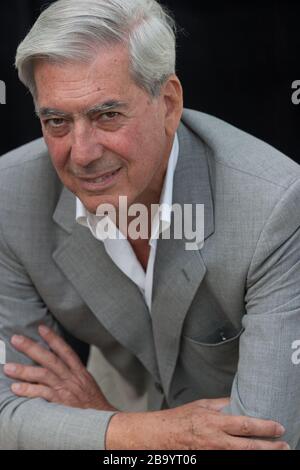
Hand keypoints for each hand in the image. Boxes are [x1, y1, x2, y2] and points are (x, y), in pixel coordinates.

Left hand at [4, 325, 116, 411]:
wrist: (103, 420)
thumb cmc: (94, 404)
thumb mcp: (87, 383)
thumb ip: (73, 374)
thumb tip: (59, 366)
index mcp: (80, 372)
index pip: (65, 350)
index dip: (53, 338)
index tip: (41, 328)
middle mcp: (72, 377)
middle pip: (50, 359)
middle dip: (32, 348)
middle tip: (16, 339)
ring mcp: (66, 389)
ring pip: (43, 375)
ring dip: (24, 370)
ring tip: (8, 368)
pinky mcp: (61, 403)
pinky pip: (42, 394)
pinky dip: (29, 390)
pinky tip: (16, 388)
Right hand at [106, 398, 289, 449]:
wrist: (161, 435)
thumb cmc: (180, 419)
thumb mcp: (202, 405)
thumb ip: (221, 404)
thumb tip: (238, 401)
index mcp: (215, 422)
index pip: (245, 425)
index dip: (265, 427)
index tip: (278, 427)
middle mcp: (216, 440)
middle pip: (249, 446)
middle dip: (270, 447)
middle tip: (284, 445)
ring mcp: (214, 454)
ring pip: (243, 456)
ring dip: (261, 455)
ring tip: (276, 452)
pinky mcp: (210, 460)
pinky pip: (231, 461)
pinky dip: (245, 459)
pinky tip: (253, 456)